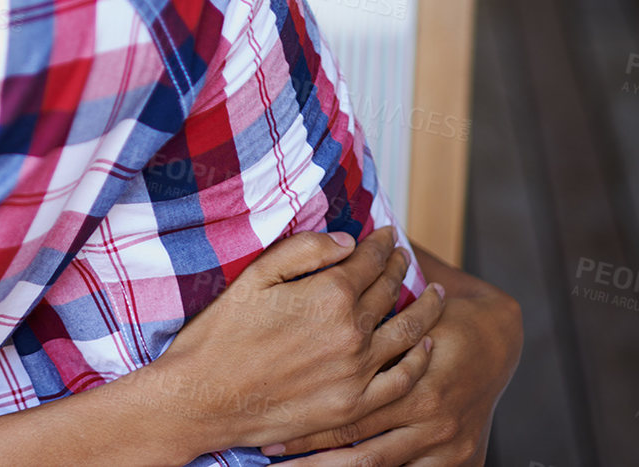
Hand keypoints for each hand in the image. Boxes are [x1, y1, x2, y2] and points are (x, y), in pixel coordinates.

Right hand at [136, 227, 444, 457]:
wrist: (203, 397)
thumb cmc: (220, 334)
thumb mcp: (254, 277)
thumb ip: (304, 251)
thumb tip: (347, 240)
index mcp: (328, 294)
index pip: (368, 260)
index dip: (381, 243)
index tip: (388, 234)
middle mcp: (352, 331)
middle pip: (389, 292)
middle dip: (400, 268)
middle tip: (405, 256)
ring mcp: (357, 372)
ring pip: (408, 334)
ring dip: (425, 310)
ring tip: (435, 295)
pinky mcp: (354, 405)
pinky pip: (401, 380)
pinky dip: (419, 361)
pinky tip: (425, 347)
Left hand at [262, 248, 522, 465]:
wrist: (502, 337)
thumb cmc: (444, 306)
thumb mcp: (401, 283)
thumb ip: (375, 270)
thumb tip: (336, 240)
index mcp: (412, 359)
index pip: (346, 385)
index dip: (301, 397)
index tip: (261, 408)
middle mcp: (427, 403)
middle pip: (353, 430)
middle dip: (306, 439)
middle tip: (263, 443)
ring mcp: (442, 435)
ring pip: (372, 460)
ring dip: (327, 465)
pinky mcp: (457, 457)